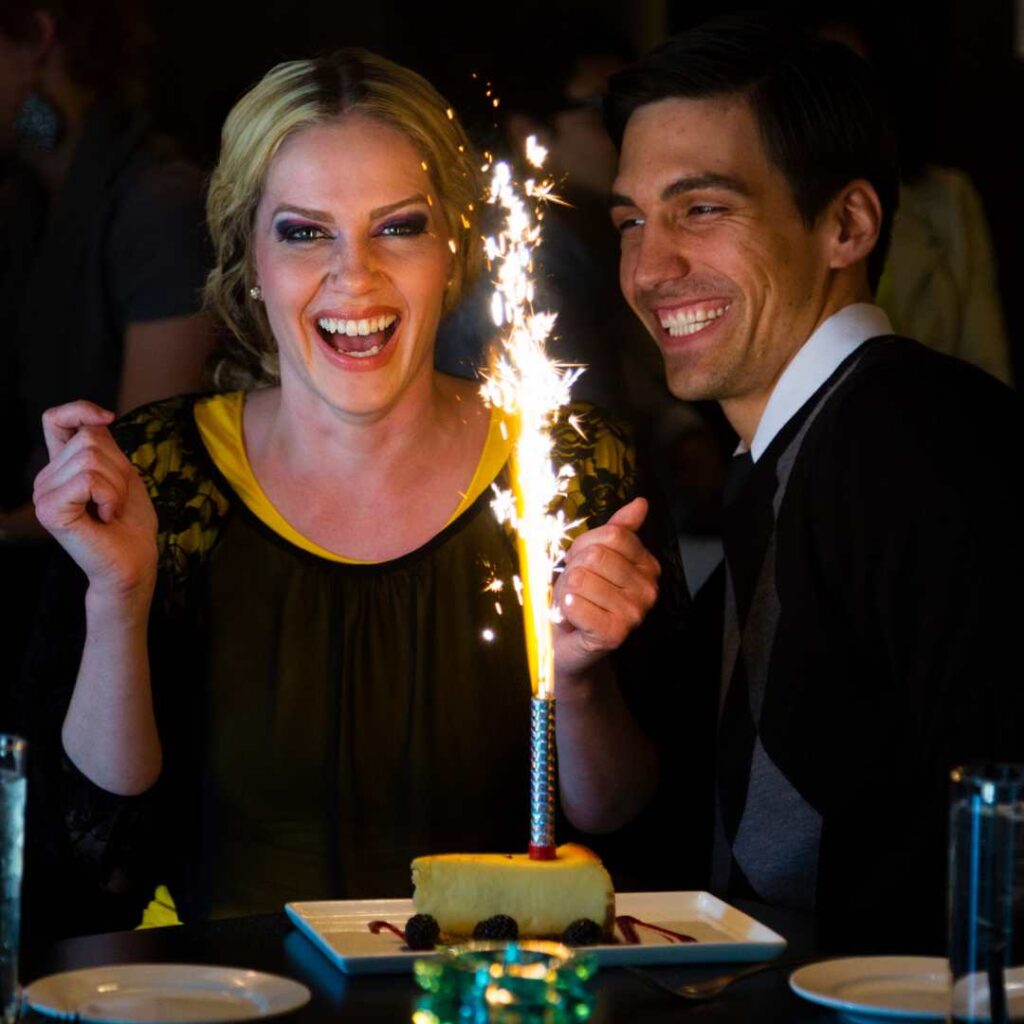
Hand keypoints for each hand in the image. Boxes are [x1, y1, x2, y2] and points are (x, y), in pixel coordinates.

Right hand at [33, 401, 157, 603]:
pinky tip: (106, 517)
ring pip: (90, 458)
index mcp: (62, 467)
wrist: (133, 563)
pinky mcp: (49, 510)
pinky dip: (109, 497)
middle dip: (118, 467)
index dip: (79, 409)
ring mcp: (43, 494)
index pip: (55, 419)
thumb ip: (104, 446)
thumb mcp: (122, 474)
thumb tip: (98, 418)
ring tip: (111, 510)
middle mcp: (46, 478)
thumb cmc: (131, 524)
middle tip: (117, 500)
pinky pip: (88, 480)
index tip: (108, 418)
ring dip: (116, 486)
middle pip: (88, 439)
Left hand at [553, 496, 659, 682]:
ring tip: (574, 605)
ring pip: (580, 578)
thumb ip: (618, 531)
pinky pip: (575, 603)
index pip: (612, 535)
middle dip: (573, 569)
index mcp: (647, 566)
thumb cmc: (580, 597)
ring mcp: (634, 613)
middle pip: (595, 556)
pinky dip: (564, 609)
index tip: (581, 563)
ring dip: (566, 592)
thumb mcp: (595, 558)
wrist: (567, 645)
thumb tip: (641, 503)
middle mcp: (648, 590)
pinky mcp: (614, 634)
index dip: (584, 546)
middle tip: (575, 589)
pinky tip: (572, 619)